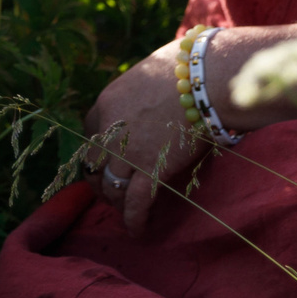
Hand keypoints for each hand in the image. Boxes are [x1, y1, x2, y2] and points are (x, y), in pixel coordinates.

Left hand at [82, 37, 205, 235]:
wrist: (207, 77)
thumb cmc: (187, 67)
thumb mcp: (149, 73)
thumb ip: (139, 93)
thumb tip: (148, 101)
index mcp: (107, 101)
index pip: (88, 130)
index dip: (97, 146)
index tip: (106, 155)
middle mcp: (110, 129)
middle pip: (94, 162)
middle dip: (100, 178)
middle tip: (110, 188)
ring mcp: (128, 151)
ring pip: (111, 186)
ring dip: (115, 201)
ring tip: (122, 210)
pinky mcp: (151, 169)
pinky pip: (136, 203)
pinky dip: (134, 220)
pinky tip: (136, 231)